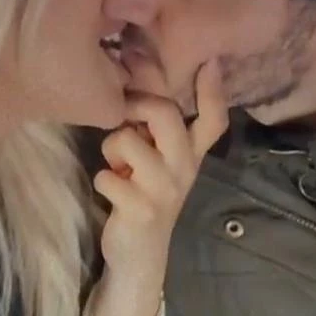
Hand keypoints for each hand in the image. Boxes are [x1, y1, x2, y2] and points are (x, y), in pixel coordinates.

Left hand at [93, 59, 227, 285]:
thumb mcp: (157, 159)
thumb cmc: (144, 194)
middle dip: (136, 104)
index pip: (213, 119)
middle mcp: (183, 167)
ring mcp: (164, 189)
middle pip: (164, 113)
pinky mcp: (141, 209)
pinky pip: (106, 176)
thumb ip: (154, 124)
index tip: (210, 61)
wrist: (139, 254)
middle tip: (122, 114)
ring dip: (111, 148)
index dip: (212, 91)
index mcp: (190, 153)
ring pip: (126, 140)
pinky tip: (112, 190)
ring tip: (117, 165)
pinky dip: (102, 180)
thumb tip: (139, 68)